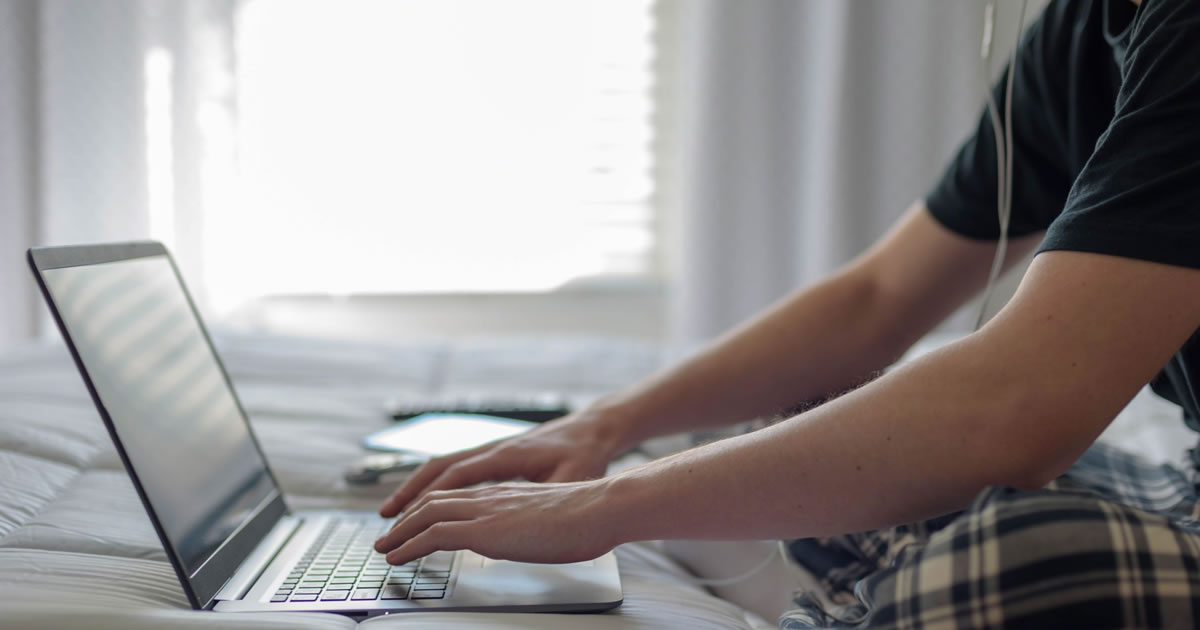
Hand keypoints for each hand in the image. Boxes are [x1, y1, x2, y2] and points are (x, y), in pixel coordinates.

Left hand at [374, 479, 620, 563]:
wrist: (599, 508)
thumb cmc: (587, 517)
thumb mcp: (550, 520)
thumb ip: (531, 525)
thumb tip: (528, 539)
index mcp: (504, 494)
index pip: (456, 498)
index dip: (430, 509)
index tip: (415, 524)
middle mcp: (489, 496)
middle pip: (434, 502)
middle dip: (406, 519)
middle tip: (389, 536)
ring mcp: (485, 511)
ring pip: (426, 514)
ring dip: (400, 532)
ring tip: (384, 549)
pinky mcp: (484, 529)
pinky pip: (434, 534)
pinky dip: (409, 545)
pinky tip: (397, 557)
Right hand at [378, 409, 629, 517]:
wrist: (593, 428)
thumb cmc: (584, 453)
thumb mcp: (571, 477)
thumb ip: (546, 496)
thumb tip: (525, 514)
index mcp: (506, 455)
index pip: (456, 477)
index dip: (429, 498)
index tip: (407, 519)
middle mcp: (492, 448)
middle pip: (439, 468)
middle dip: (409, 493)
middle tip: (386, 518)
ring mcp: (492, 448)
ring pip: (443, 466)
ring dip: (416, 486)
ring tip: (394, 509)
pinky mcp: (496, 453)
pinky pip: (455, 466)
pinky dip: (434, 482)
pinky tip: (426, 497)